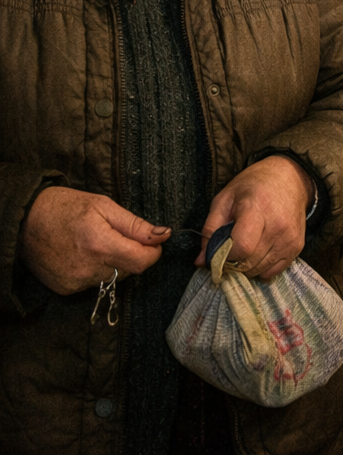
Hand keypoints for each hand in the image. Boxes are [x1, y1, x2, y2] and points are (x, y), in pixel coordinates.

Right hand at [19, 186, 168, 294]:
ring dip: (114, 262)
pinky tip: (83, 254)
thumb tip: (164, 235)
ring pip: (113, 277)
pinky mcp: (66, 289)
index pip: (142, 261)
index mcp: (101, 244)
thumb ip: (135, 225)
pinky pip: (94, 282)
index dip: (153, 251)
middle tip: (117, 235)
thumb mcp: (105, 206)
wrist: (24, 222)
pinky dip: (96, 270)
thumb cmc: (66, 207)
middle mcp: (88, 269)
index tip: (153, 241)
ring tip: (96, 242)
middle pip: (130, 270)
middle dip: (132, 254)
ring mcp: (76, 282)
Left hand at [197, 155, 312, 279]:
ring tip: (244, 247)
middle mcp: (277, 225)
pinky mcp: (297, 246)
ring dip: (246, 266)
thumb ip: (210, 228)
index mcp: (257, 208)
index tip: (219, 249)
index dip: (225, 255)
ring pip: (259, 270)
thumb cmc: (254, 185)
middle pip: (249, 263)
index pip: (241, 247)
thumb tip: (201, 261)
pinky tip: (258, 251)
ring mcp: (290, 237)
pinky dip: (261, 268)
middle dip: (233, 262)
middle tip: (229, 249)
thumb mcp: (226, 198)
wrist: (290, 178)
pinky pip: (273, 272)